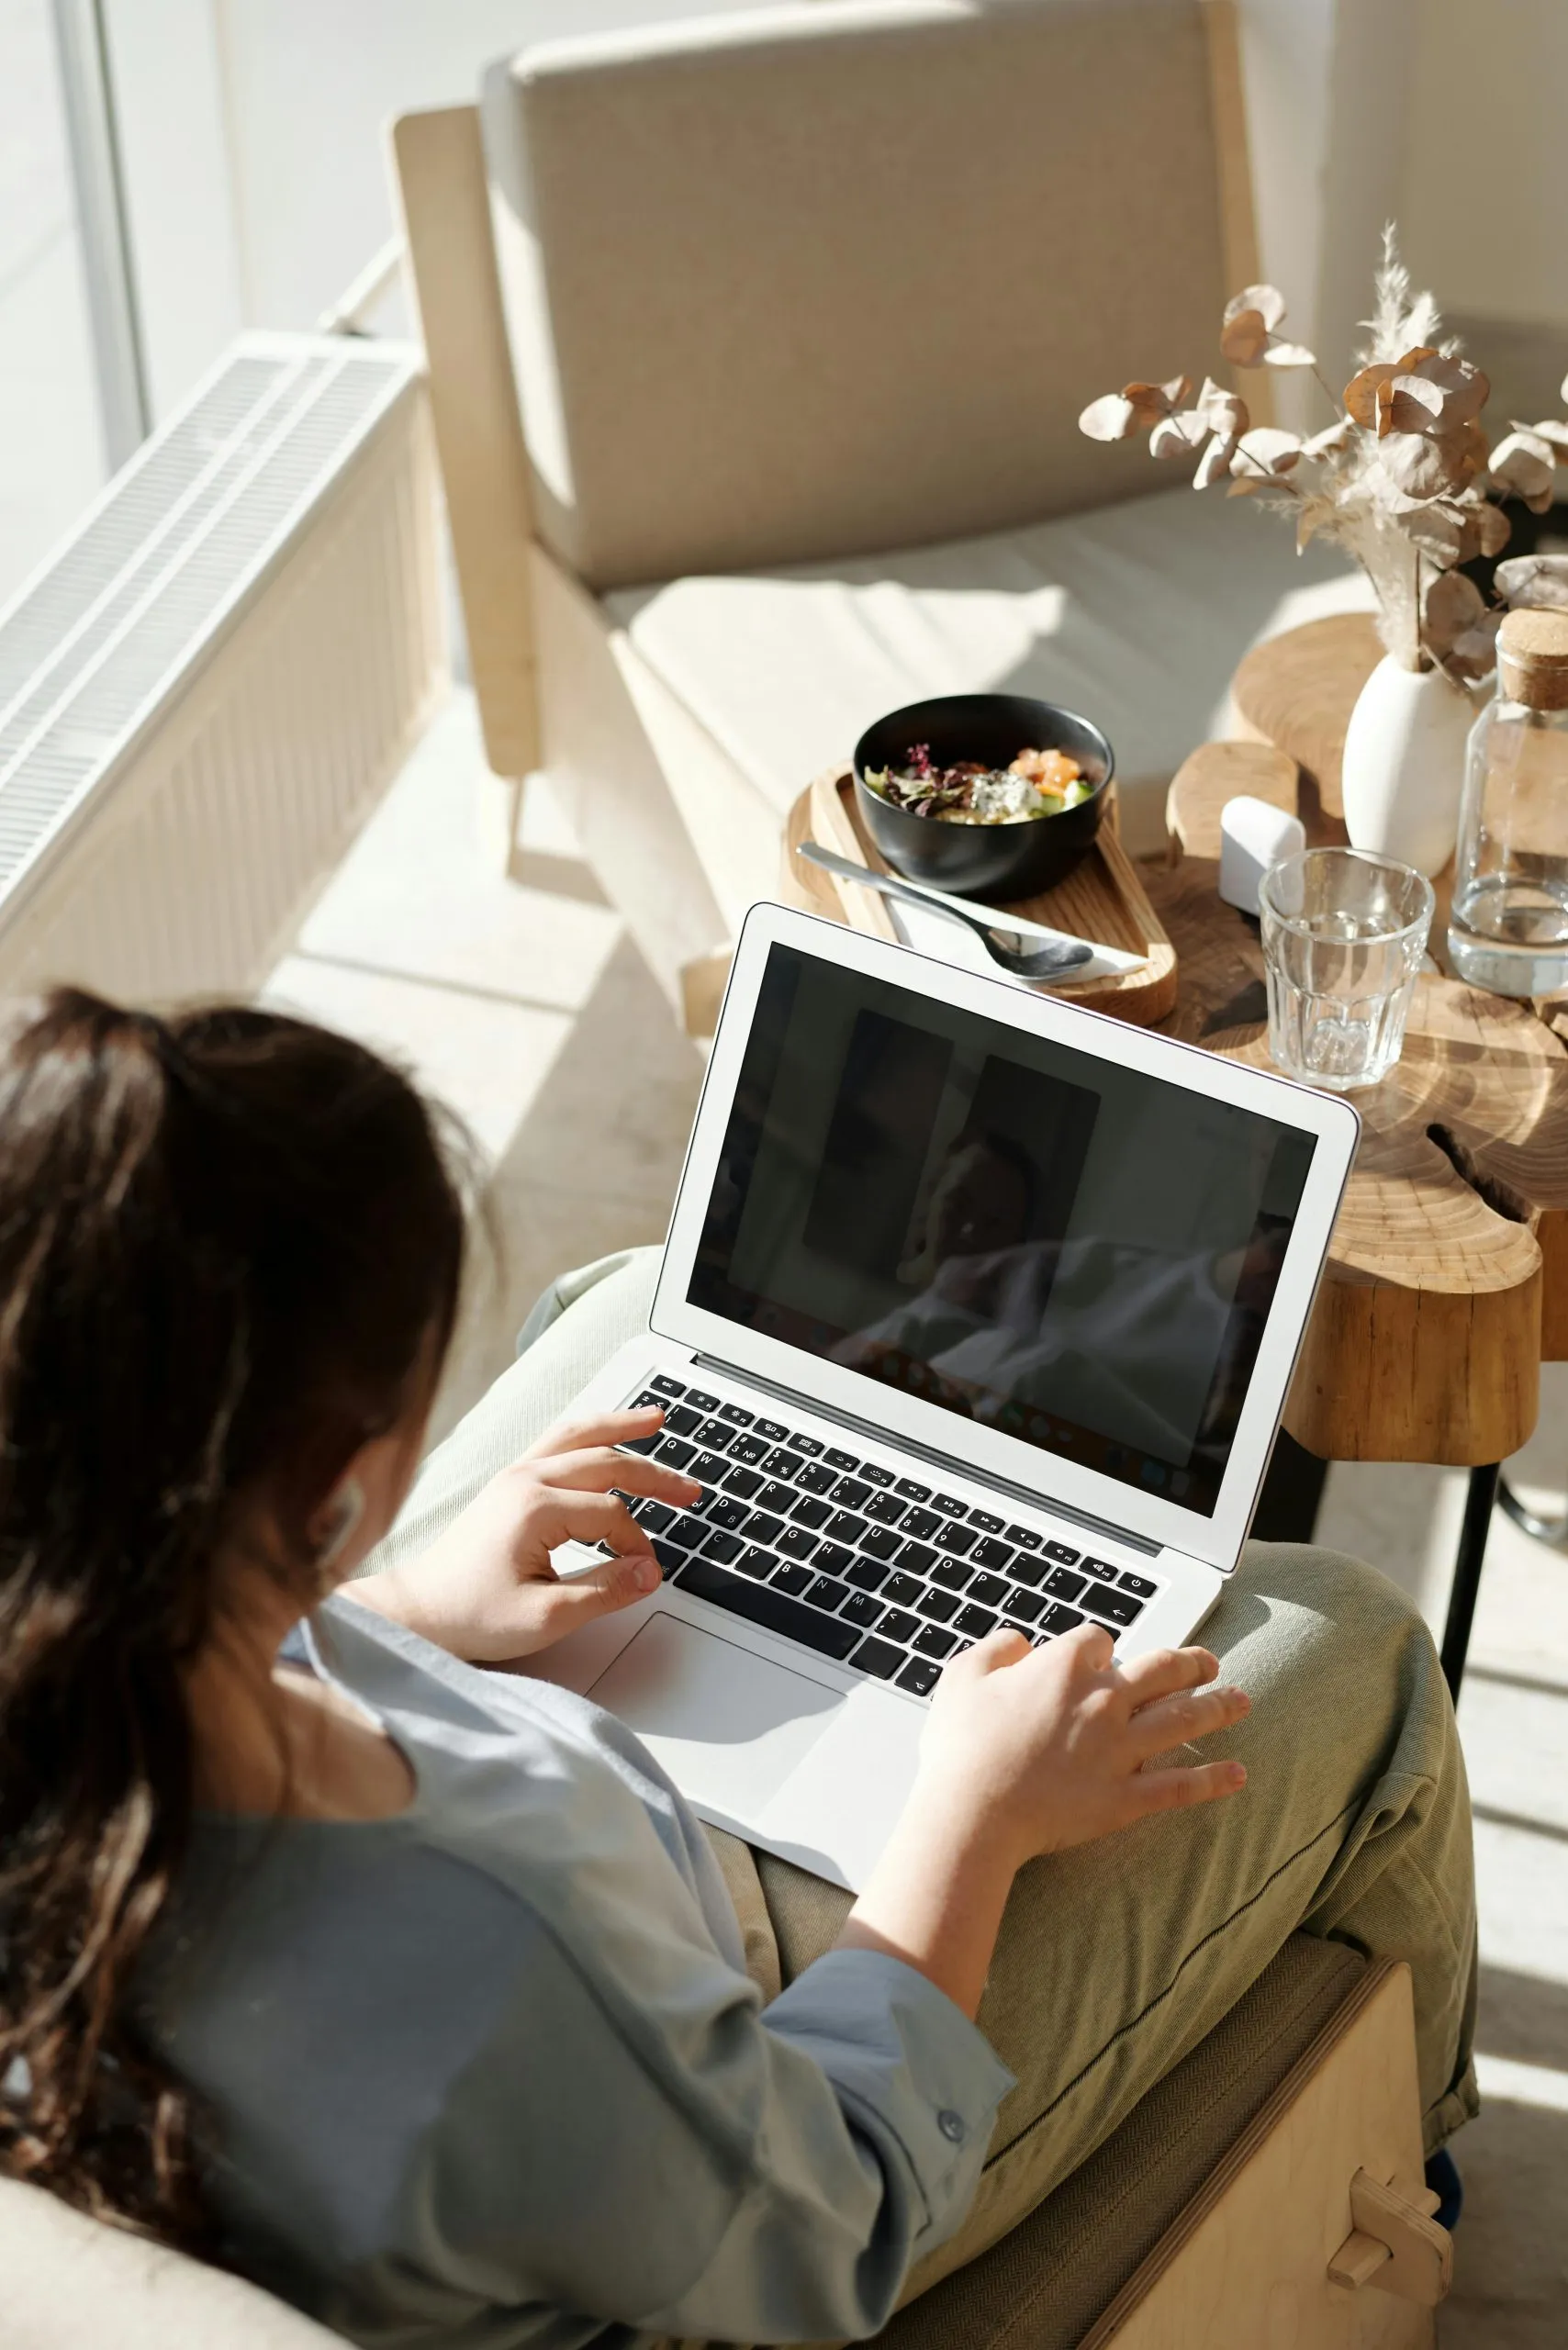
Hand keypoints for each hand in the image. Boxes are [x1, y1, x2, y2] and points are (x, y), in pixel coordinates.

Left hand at [347, 1406, 699, 1661]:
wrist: (418, 1612)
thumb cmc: (470, 1616)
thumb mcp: (544, 1617)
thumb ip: (604, 1592)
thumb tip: (649, 1573)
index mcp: (535, 1508)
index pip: (612, 1515)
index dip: (637, 1545)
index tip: (645, 1574)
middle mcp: (525, 1481)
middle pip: (605, 1463)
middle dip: (655, 1475)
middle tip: (692, 1490)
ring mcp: (514, 1477)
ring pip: (578, 1437)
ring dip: (620, 1427)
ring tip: (656, 1419)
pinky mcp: (507, 1484)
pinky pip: (555, 1442)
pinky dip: (587, 1432)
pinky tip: (604, 1432)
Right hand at [916, 1624, 1248, 1871]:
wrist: (974, 1812)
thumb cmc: (961, 1747)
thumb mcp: (962, 1677)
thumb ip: (996, 1648)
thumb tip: (1020, 1642)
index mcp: (1064, 1668)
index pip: (1099, 1642)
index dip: (1100, 1647)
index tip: (1100, 1657)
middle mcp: (1103, 1701)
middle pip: (1161, 1670)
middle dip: (1189, 1663)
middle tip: (1207, 1663)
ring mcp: (1121, 1750)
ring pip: (1183, 1719)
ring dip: (1217, 1706)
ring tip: (1240, 1700)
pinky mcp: (1128, 1798)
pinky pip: (1181, 1785)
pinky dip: (1213, 1779)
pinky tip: (1238, 1773)